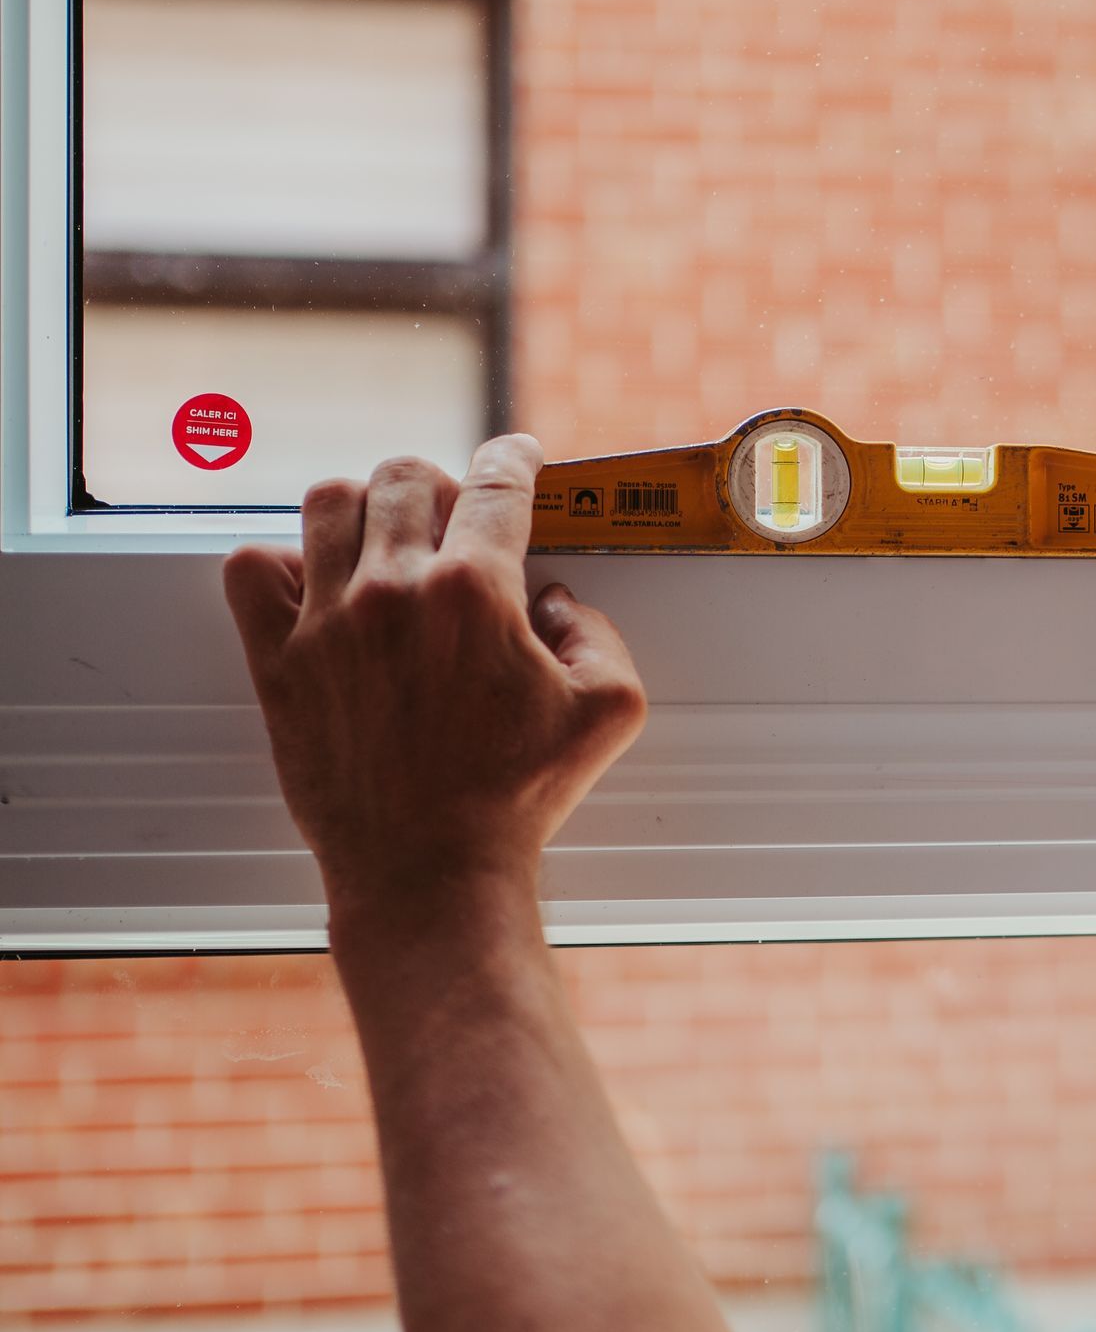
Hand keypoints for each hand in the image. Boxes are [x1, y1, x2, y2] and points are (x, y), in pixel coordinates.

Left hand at [224, 435, 645, 915]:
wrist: (430, 874)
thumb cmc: (516, 802)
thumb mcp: (608, 712)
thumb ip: (600, 633)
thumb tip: (558, 603)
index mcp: (475, 591)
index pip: (497, 482)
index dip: (513, 458)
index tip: (515, 457)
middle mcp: (394, 590)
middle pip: (406, 475)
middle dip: (440, 484)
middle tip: (452, 520)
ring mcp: (327, 622)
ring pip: (328, 501)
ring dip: (363, 508)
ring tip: (382, 541)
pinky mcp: (277, 661)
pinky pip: (250, 567)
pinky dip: (277, 561)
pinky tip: (313, 586)